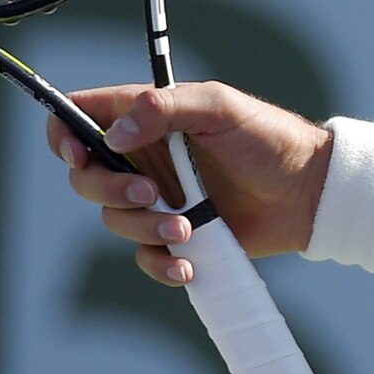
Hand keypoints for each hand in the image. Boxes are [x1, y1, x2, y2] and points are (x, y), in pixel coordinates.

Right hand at [47, 81, 331, 284]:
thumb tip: (116, 133)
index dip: (64, 135)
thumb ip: (165, 108)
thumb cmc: (269, 138)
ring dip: (142, 229)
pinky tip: (187, 265)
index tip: (79, 154)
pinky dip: (160, 264)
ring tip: (186, 228)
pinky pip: (146, 256)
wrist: (309, 192)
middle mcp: (145, 158)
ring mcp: (159, 199)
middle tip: (149, 194)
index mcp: (146, 119)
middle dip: (107, 190)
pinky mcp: (179, 235)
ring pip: (114, 221)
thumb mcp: (220, 108)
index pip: (80, 118)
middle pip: (87, 178)